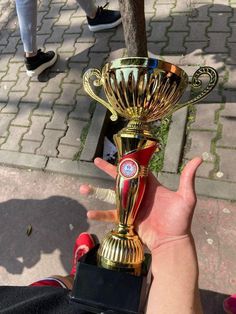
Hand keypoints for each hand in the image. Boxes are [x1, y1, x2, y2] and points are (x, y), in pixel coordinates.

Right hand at [80, 157, 201, 251]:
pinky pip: (111, 215)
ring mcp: (131, 206)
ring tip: (82, 187)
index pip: (136, 169)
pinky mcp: (126, 219)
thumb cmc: (180, 220)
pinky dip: (100, 214)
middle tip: (96, 161)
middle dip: (107, 170)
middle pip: (120, 179)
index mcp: (150, 185)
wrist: (172, 241)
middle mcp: (138, 193)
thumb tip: (199, 158)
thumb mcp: (186, 197)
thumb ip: (188, 178)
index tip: (118, 152)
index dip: (127, 160)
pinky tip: (89, 213)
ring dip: (96, 191)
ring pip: (110, 196)